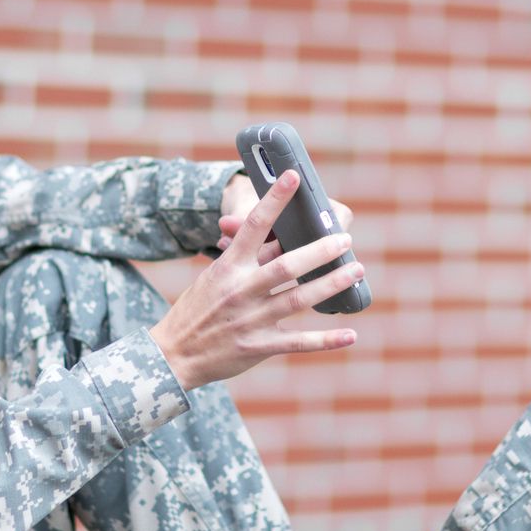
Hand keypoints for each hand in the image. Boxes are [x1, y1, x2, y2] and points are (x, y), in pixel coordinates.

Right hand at [151, 171, 363, 390]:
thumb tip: (282, 237)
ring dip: (331, 285)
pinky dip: (326, 340)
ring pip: (298, 299)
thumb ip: (249, 259)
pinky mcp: (258, 346)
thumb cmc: (199, 308)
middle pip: (286, 265)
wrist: (174, 353)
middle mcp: (240, 290)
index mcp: (228, 266)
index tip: (293, 176)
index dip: (275, 200)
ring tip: (356, 270)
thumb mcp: (216, 276)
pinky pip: (298, 342)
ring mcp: (250, 319)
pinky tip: (351, 335)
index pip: (254, 225)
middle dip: (319, 251)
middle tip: (345, 238)